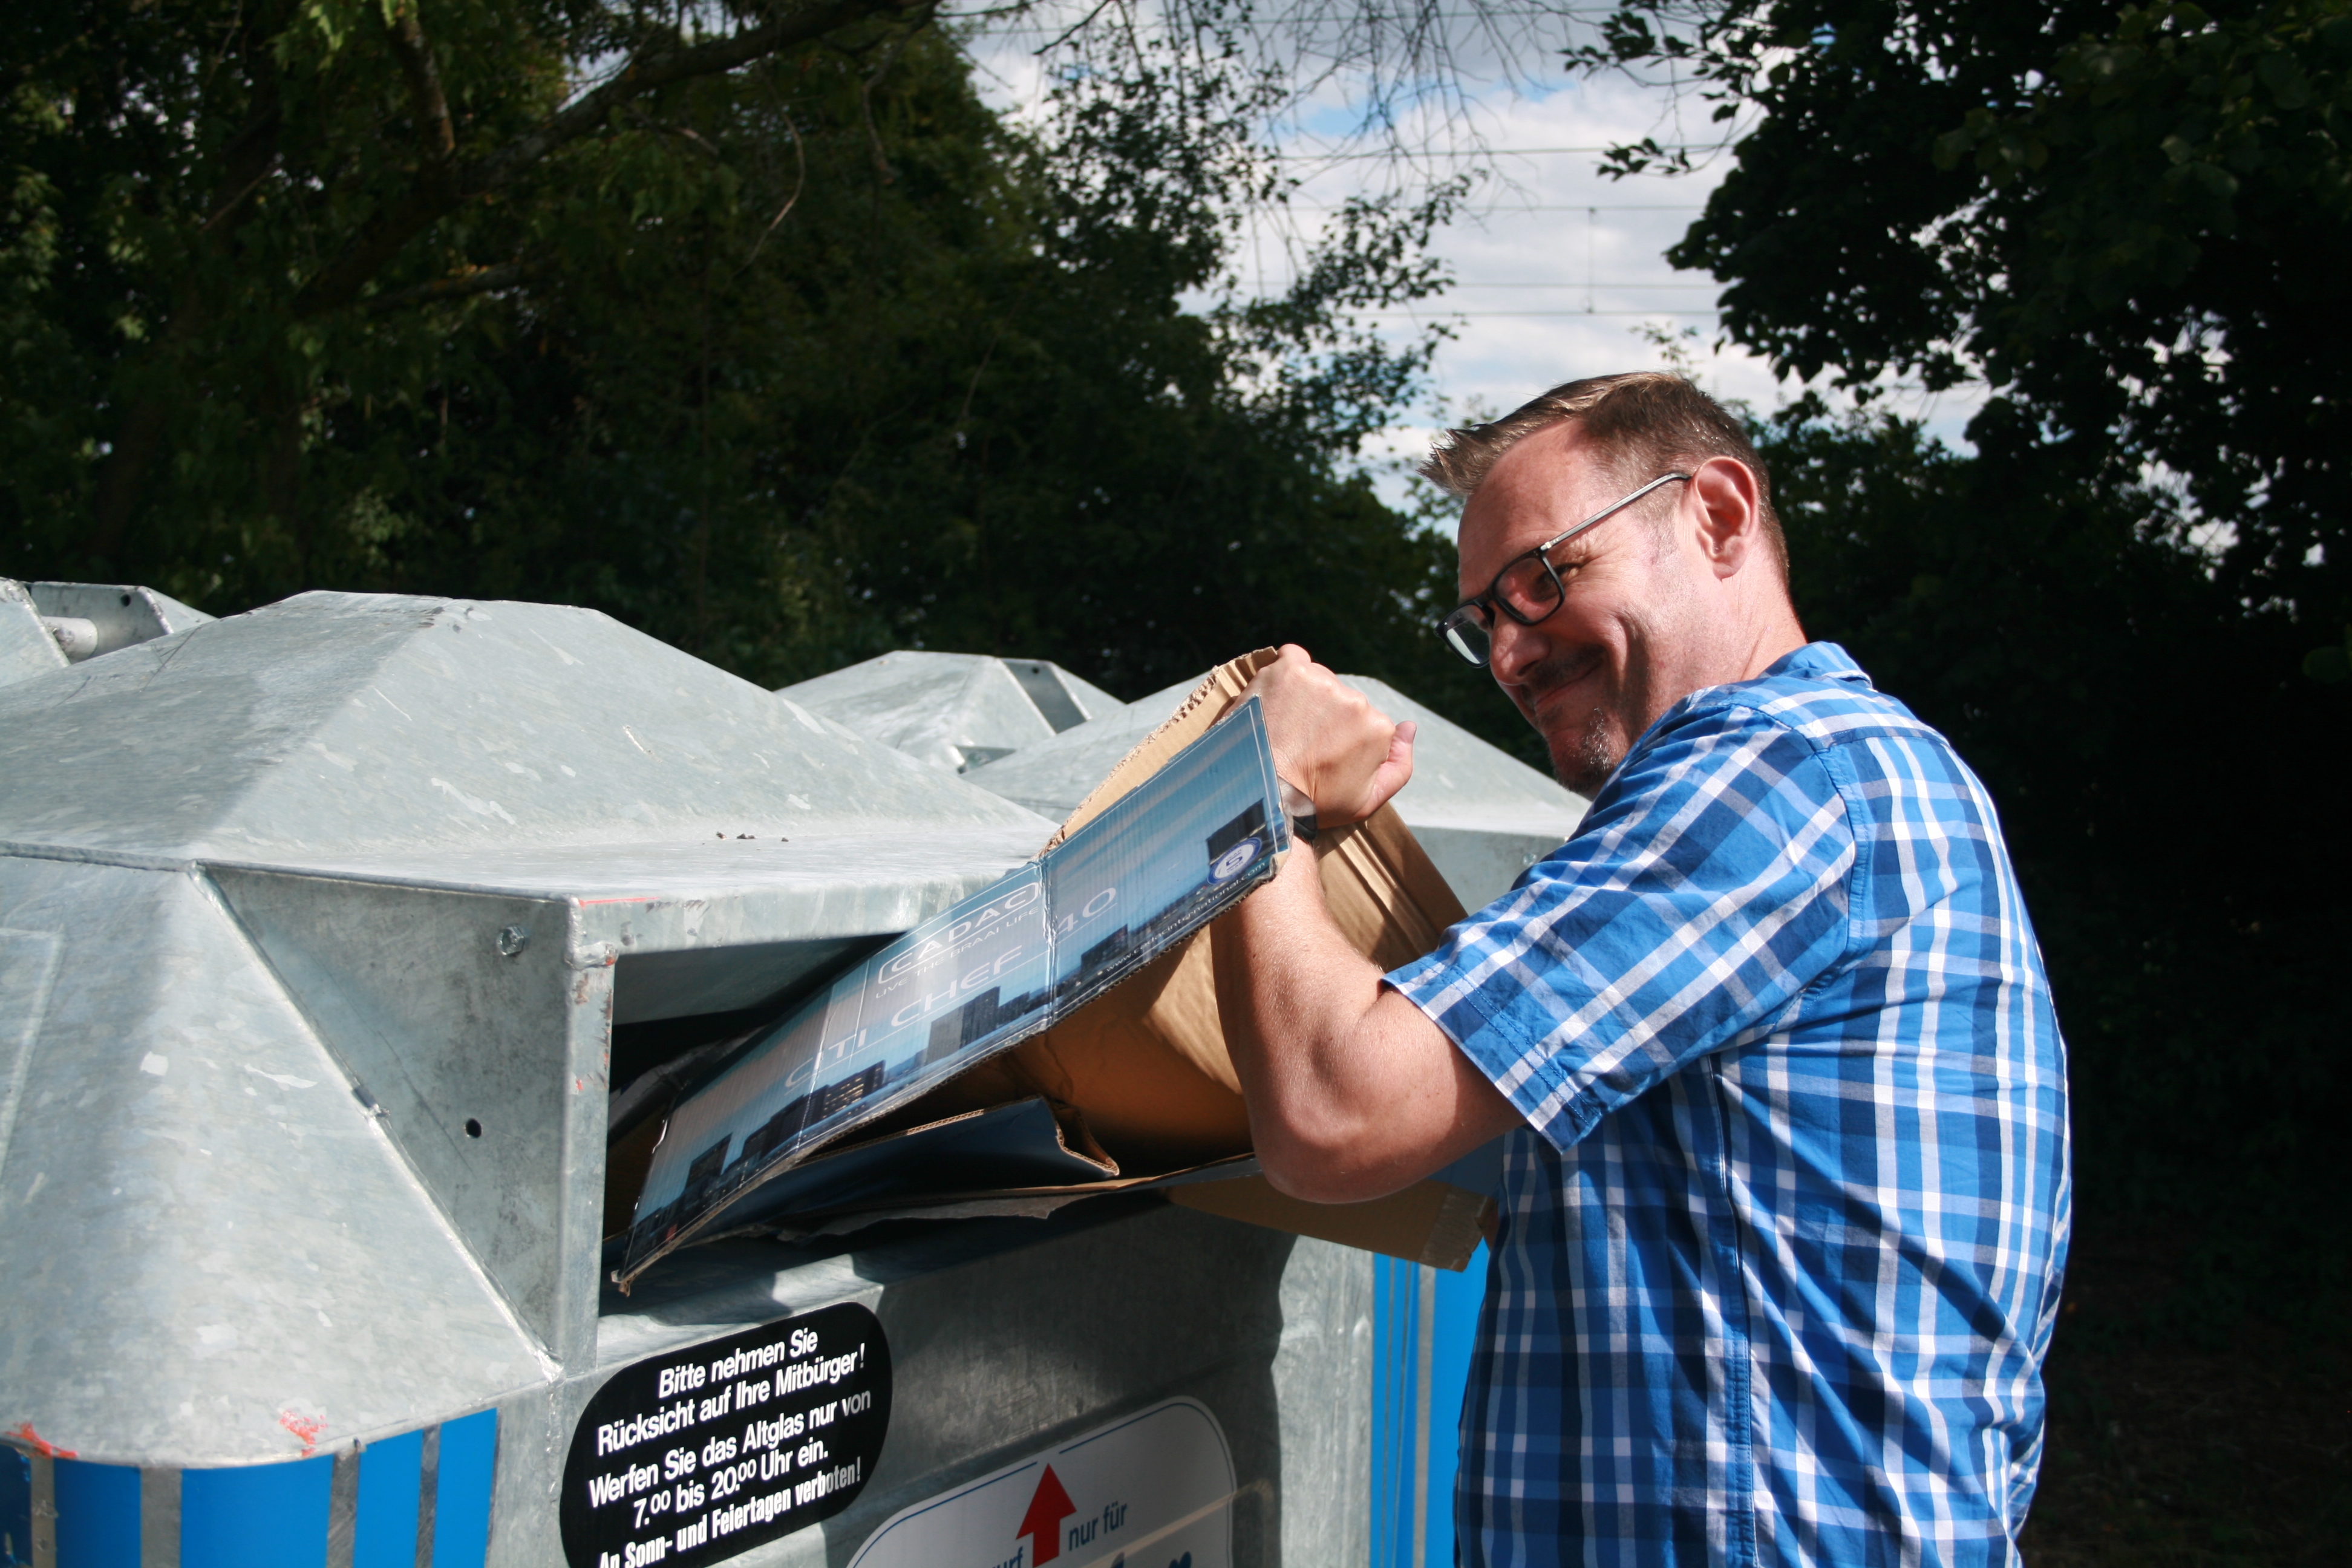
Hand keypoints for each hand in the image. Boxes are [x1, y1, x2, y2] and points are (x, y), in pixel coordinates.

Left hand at [1241, 644, 1415, 824]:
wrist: (1259, 792)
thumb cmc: (1311, 804)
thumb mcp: (1366, 800)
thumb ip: (1400, 765)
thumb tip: (1409, 727)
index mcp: (1378, 728)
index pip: (1363, 721)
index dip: (1341, 738)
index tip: (1320, 755)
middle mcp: (1356, 700)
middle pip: (1341, 699)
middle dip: (1322, 716)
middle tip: (1298, 742)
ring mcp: (1322, 682)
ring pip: (1317, 680)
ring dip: (1303, 696)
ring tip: (1282, 726)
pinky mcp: (1289, 670)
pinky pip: (1292, 657)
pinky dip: (1285, 672)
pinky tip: (1276, 696)